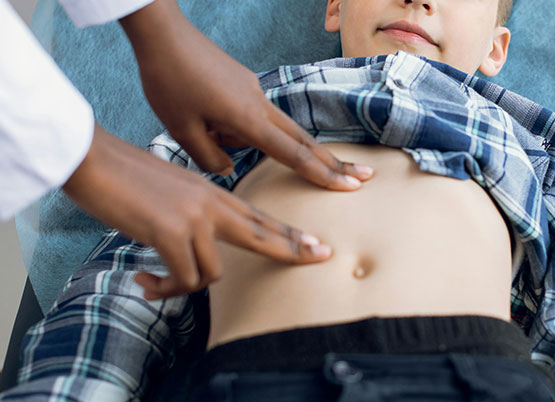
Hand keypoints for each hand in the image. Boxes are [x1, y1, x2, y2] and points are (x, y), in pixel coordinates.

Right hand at [64, 125, 335, 299]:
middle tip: (323, 257)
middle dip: (295, 249)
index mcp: (212, 194)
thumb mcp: (171, 193)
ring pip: (212, 273)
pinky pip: (183, 279)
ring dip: (181, 287)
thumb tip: (195, 248)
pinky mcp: (171, 232)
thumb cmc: (125, 177)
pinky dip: (164, 288)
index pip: (260, 217)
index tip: (317, 245)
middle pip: (263, 233)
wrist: (93, 159)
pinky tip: (143, 282)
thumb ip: (192, 214)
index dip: (290, 234)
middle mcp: (211, 204)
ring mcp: (194, 217)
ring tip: (154, 284)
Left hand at [118, 0, 372, 188]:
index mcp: (247, 118)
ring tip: (197, 117)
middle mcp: (260, 104)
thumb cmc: (168, 81)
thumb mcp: (181, 130)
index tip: (348, 186)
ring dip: (248, 138)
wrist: (162, 33)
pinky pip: (252, 112)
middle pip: (304, 140)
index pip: (293, 154)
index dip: (322, 174)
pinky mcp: (244, 83)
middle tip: (362, 177)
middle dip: (332, 161)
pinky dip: (240, 124)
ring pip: (271, 126)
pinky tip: (205, 112)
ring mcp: (254, 91)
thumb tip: (227, 168)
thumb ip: (209, 158)